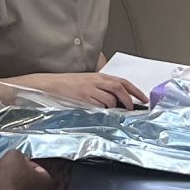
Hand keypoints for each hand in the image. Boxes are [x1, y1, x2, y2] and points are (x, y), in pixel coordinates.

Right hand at [0, 148, 54, 189]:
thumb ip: (17, 155)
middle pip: (26, 180)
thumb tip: (15, 157)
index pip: (38, 168)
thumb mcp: (14, 155)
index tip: (16, 161)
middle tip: (4, 169)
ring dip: (5, 183)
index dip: (25, 162)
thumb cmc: (11, 179)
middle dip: (14, 174)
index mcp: (46, 181)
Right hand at [12, 71, 147, 108]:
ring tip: (109, 113)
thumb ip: (99, 89)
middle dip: (129, 100)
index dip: (135, 90)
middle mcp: (95, 81)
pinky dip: (102, 111)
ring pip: (110, 99)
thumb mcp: (84, 83)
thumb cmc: (63, 86)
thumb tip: (115, 101)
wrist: (46, 86)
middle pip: (120, 88)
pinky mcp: (83, 98)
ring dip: (113, 108)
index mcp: (97, 76)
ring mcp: (89, 90)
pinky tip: (97, 113)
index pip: (122, 81)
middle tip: (133, 109)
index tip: (144, 98)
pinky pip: (98, 107)